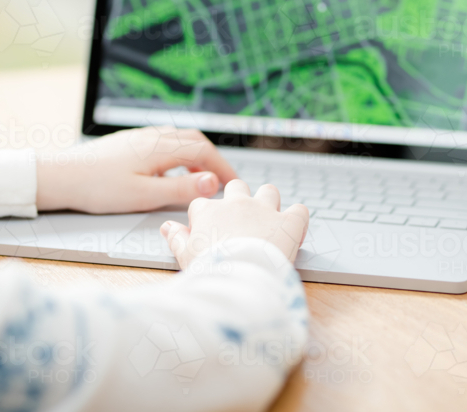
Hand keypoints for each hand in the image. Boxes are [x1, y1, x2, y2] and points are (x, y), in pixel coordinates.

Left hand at [36, 126, 237, 213]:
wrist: (60, 177)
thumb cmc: (97, 188)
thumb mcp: (144, 196)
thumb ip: (180, 190)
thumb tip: (212, 183)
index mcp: (159, 147)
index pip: (203, 152)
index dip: (222, 168)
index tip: (233, 184)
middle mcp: (152, 136)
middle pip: (194, 141)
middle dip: (213, 159)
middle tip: (224, 181)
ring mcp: (140, 137)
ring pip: (179, 139)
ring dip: (197, 156)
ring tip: (203, 178)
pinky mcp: (129, 143)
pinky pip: (165, 143)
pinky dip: (180, 155)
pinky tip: (173, 172)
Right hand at [160, 180, 309, 268]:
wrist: (240, 279)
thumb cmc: (211, 269)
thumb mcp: (185, 256)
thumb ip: (177, 238)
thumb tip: (167, 227)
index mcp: (209, 211)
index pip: (203, 205)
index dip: (206, 219)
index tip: (211, 235)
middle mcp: (236, 203)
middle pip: (237, 187)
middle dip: (239, 200)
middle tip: (241, 222)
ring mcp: (264, 209)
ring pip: (269, 191)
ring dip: (269, 203)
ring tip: (270, 222)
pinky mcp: (289, 222)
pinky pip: (299, 210)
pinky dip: (298, 219)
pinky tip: (295, 231)